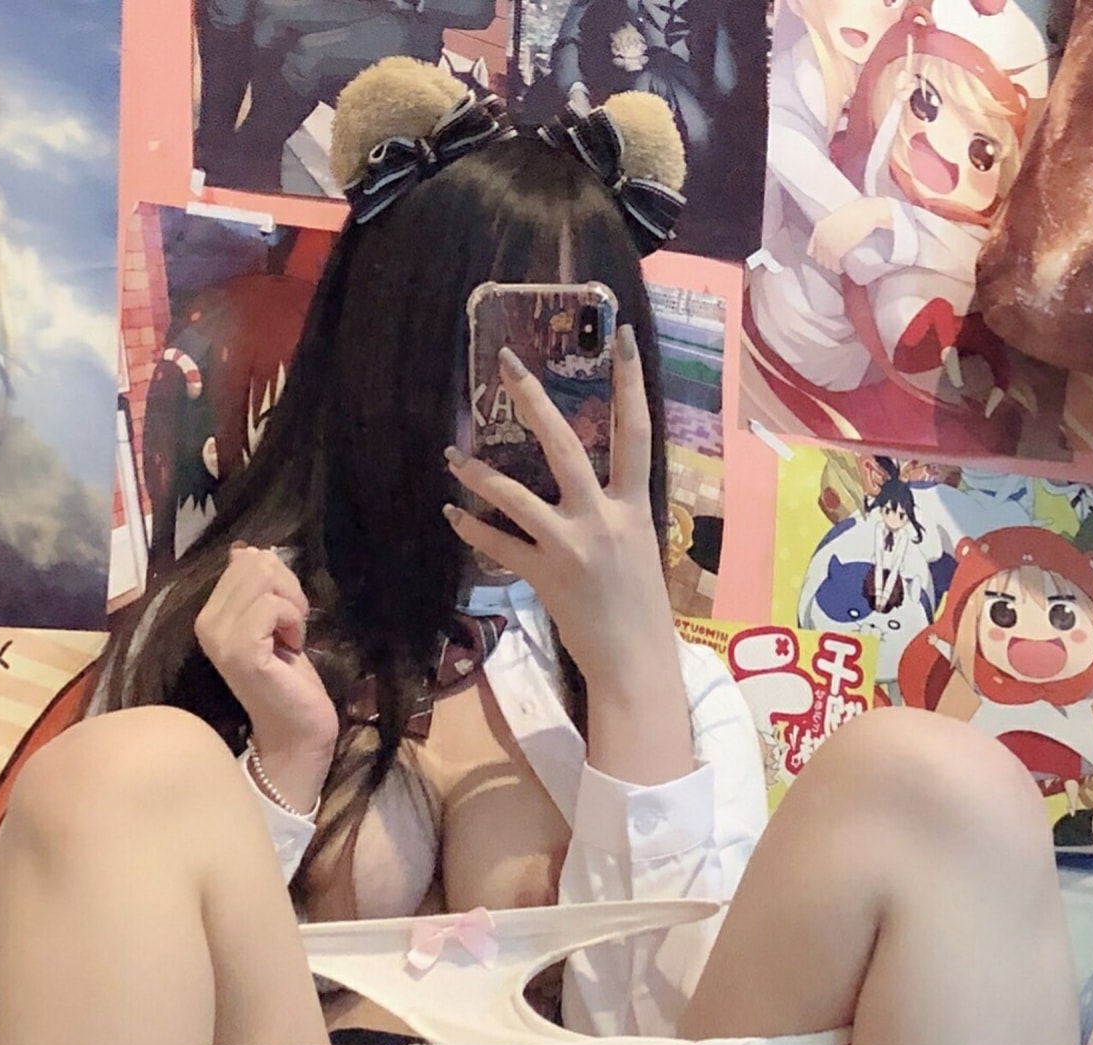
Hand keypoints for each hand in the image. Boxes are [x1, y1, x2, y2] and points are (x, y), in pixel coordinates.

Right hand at [194, 543, 338, 797]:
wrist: (297, 731)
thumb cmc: (290, 679)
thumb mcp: (274, 622)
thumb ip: (258, 588)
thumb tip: (244, 550)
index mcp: (210, 614)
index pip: (245, 559)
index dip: (279, 580)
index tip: (285, 617)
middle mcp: (206, 623)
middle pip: (255, 562)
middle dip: (287, 588)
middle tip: (292, 626)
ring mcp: (219, 637)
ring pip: (264, 578)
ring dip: (292, 605)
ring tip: (290, 637)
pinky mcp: (240, 651)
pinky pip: (271, 605)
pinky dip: (293, 621)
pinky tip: (292, 648)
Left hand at [442, 329, 675, 688]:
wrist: (635, 662)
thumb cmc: (641, 609)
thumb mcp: (639, 549)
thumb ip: (617, 514)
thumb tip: (593, 491)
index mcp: (634, 507)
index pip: (636, 430)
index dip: (629, 381)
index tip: (618, 335)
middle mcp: (603, 518)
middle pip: (564, 445)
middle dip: (534, 401)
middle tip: (507, 364)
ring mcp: (571, 546)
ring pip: (516, 496)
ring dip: (479, 473)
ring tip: (451, 455)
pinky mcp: (544, 576)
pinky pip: (499, 546)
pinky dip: (472, 529)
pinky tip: (451, 514)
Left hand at [808, 198, 886, 272]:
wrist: (866, 212)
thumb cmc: (856, 211)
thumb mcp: (837, 217)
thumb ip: (830, 228)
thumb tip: (832, 238)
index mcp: (819, 227)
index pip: (811, 249)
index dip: (818, 255)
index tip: (824, 257)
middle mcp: (821, 236)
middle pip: (818, 258)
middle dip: (825, 261)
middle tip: (833, 262)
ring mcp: (827, 245)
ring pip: (826, 263)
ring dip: (831, 266)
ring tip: (837, 266)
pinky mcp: (837, 251)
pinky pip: (834, 265)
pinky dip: (837, 269)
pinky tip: (841, 269)